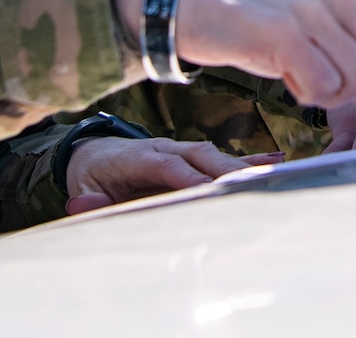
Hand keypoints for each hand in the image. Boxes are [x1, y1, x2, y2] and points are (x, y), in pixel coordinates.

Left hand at [64, 136, 270, 213]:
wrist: (94, 153)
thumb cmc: (92, 176)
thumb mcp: (83, 190)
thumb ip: (86, 201)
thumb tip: (81, 207)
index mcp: (137, 157)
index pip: (166, 165)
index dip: (187, 176)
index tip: (209, 190)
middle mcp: (164, 148)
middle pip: (198, 156)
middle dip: (224, 170)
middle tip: (249, 185)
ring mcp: (179, 150)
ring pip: (214, 157)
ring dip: (241, 168)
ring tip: (269, 178)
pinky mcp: (190, 158)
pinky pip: (220, 159)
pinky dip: (247, 160)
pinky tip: (274, 162)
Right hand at [118, 0, 355, 145]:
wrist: (185, 6)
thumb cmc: (250, 25)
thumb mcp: (309, 32)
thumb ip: (350, 55)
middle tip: (324, 95)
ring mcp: (309, 10)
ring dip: (331, 97)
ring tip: (298, 79)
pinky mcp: (282, 31)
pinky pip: (323, 86)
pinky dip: (307, 96)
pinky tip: (284, 79)